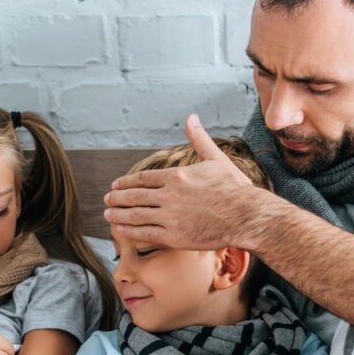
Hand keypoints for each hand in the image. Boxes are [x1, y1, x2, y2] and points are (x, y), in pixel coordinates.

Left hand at [103, 114, 265, 249]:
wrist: (247, 216)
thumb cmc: (235, 189)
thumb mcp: (216, 159)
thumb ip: (199, 139)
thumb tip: (191, 117)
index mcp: (177, 176)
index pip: (144, 178)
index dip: (127, 182)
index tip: (116, 185)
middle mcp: (169, 195)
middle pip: (135, 196)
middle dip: (118, 197)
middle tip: (107, 199)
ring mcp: (170, 217)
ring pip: (136, 215)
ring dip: (119, 214)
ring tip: (108, 213)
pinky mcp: (174, 236)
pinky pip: (146, 233)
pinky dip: (130, 231)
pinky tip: (120, 230)